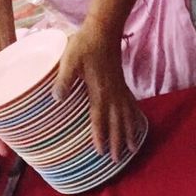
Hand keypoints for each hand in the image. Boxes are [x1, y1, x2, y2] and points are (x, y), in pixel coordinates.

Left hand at [53, 24, 140, 161]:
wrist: (103, 33)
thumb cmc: (85, 46)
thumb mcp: (69, 60)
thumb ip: (64, 80)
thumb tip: (56, 98)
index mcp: (100, 92)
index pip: (99, 119)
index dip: (100, 136)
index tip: (101, 152)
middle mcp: (113, 96)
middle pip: (117, 124)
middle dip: (117, 143)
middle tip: (117, 161)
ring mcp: (120, 92)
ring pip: (127, 118)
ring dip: (129, 135)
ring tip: (132, 150)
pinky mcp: (123, 87)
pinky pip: (132, 107)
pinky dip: (136, 119)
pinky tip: (138, 127)